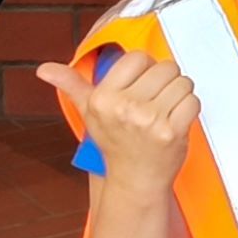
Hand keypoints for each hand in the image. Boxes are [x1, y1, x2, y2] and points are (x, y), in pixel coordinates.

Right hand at [44, 48, 195, 201]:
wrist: (133, 179)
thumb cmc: (115, 142)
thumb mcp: (90, 112)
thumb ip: (72, 85)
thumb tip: (45, 69)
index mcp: (103, 98)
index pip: (138, 57)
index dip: (144, 69)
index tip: (139, 87)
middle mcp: (124, 108)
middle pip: (166, 67)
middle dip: (165, 82)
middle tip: (153, 102)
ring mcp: (148, 121)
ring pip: (183, 82)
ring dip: (179, 95)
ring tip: (163, 113)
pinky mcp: (171, 132)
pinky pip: (193, 100)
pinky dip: (189, 109)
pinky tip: (174, 122)